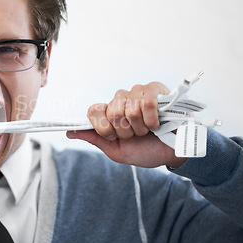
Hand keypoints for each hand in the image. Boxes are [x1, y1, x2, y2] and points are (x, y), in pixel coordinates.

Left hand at [67, 82, 186, 168]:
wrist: (173, 152)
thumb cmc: (145, 151)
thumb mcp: (116, 150)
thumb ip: (94, 139)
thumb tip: (69, 132)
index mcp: (108, 112)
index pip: (93, 111)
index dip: (103, 128)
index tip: (114, 137)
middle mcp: (120, 99)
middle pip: (112, 112)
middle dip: (126, 131)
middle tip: (136, 135)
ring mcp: (137, 92)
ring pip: (130, 108)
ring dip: (141, 127)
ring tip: (149, 130)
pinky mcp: (155, 89)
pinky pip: (147, 102)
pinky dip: (152, 119)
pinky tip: (157, 123)